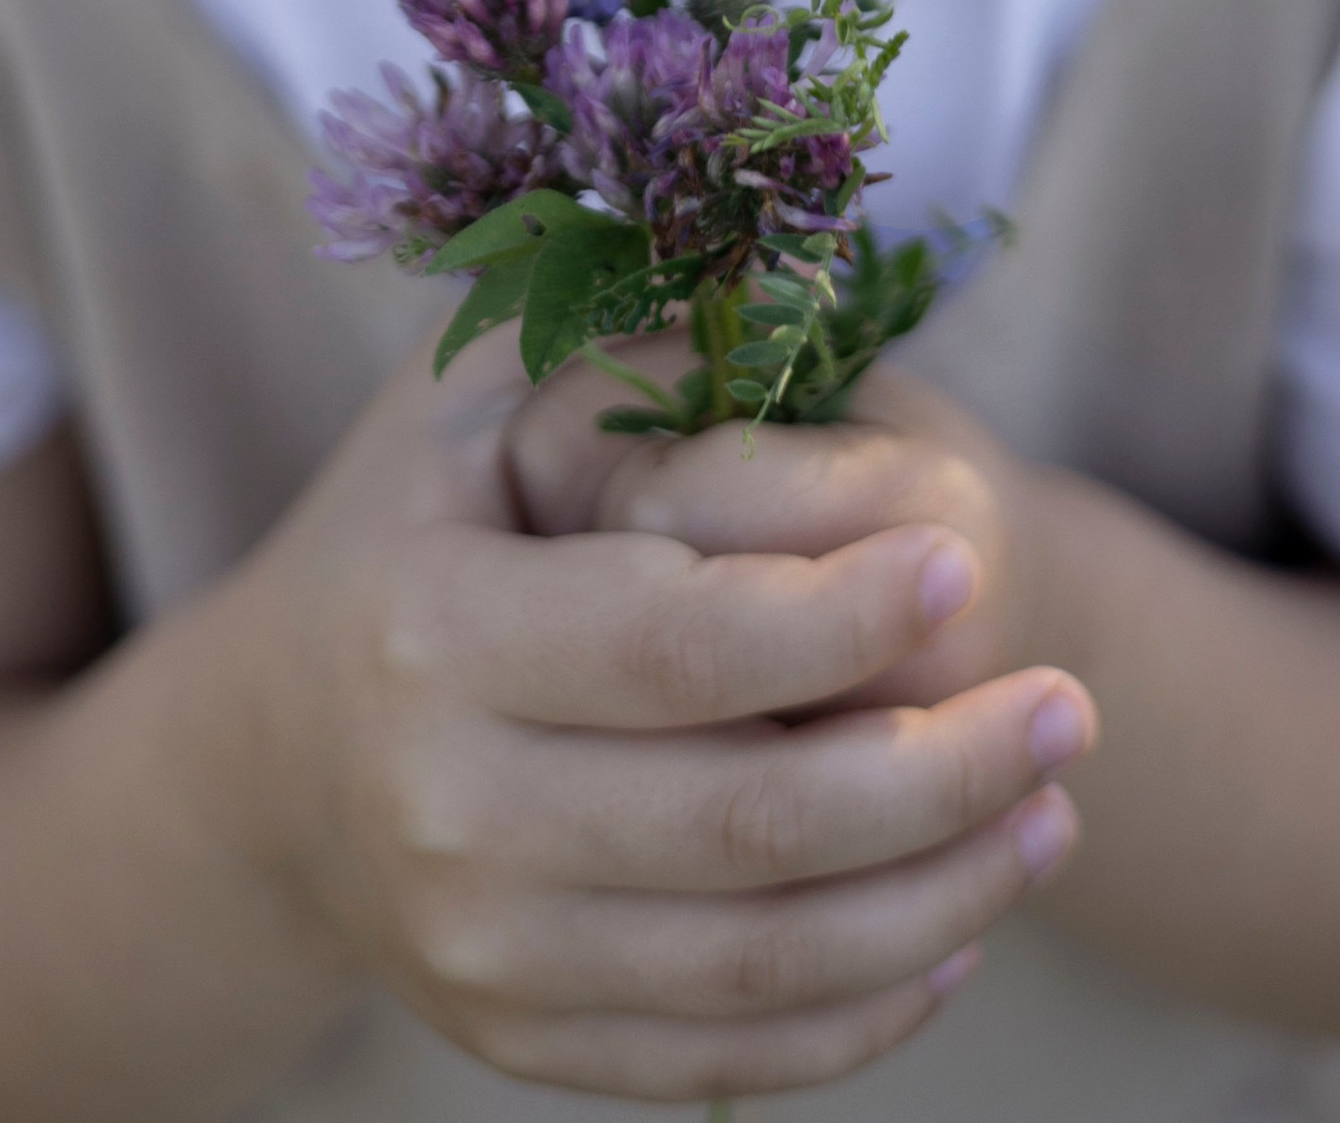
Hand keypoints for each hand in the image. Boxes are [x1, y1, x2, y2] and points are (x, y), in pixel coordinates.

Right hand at [207, 328, 1096, 1103]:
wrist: (268, 757)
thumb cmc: (410, 533)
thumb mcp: (473, 410)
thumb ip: (623, 362)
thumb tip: (804, 292)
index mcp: (431, 633)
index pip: (679, 646)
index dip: (841, 615)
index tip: (968, 559)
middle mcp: (444, 813)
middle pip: (748, 823)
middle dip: (944, 770)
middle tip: (1071, 707)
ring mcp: (479, 953)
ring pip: (764, 961)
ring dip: (944, 897)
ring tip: (1053, 813)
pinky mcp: (520, 1044)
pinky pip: (727, 1057)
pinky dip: (866, 1005)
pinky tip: (958, 926)